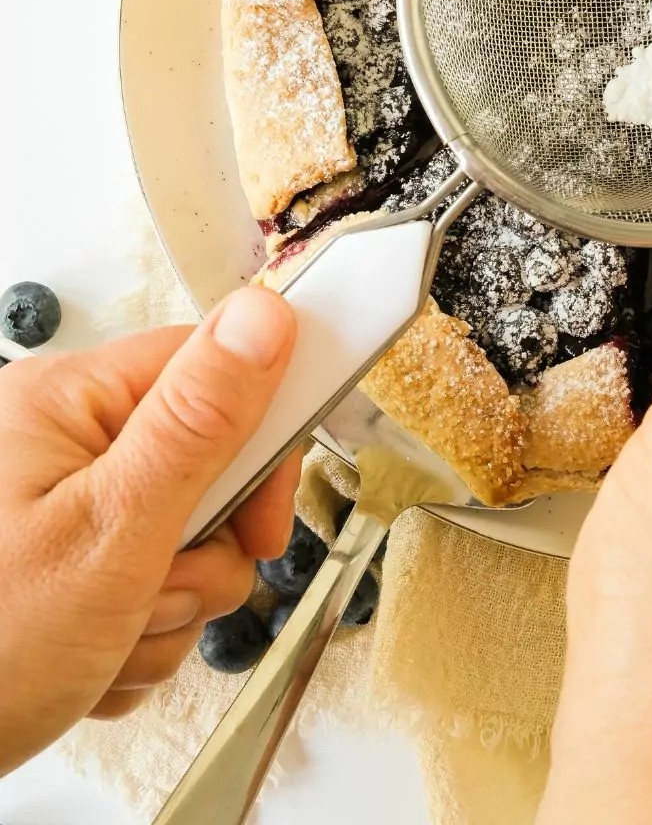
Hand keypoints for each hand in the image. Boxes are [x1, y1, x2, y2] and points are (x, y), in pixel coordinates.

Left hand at [0, 286, 299, 774]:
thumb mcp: (110, 531)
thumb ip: (199, 422)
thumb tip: (266, 315)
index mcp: (66, 401)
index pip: (210, 369)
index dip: (257, 444)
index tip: (267, 513)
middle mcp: (58, 442)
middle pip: (205, 465)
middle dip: (199, 553)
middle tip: (157, 595)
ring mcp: (58, 508)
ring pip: (182, 542)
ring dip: (166, 610)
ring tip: (107, 642)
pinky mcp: (64, 566)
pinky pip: (146, 588)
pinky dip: (135, 637)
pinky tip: (89, 662)